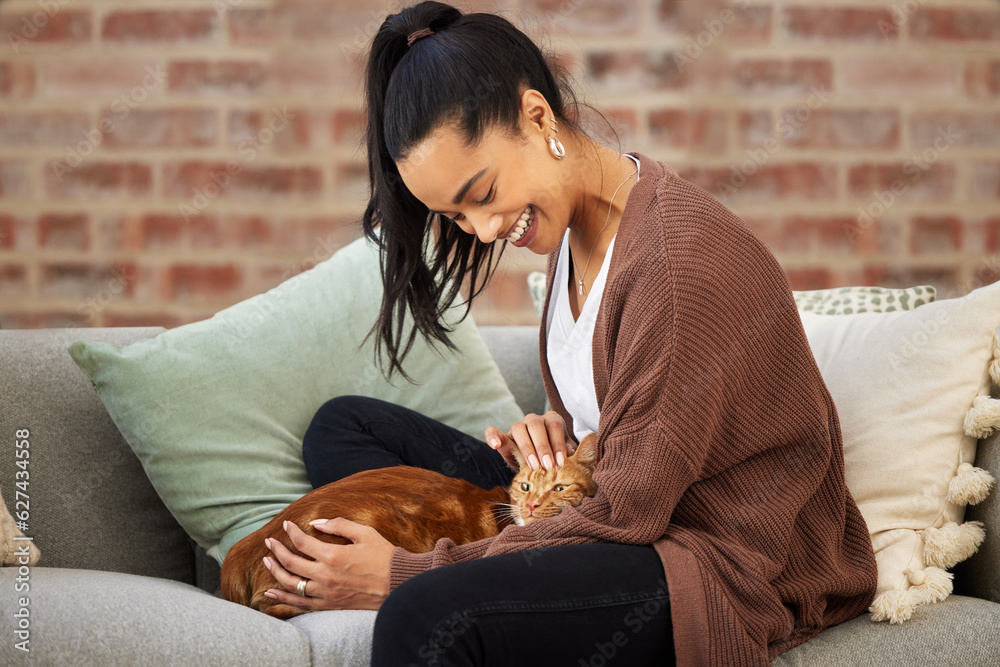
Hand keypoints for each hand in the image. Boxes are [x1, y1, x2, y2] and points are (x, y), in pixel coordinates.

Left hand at [263, 518, 392, 611]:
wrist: (399, 584)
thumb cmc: (384, 556)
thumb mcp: (365, 533)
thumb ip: (339, 525)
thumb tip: (317, 522)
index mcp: (333, 555)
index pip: (302, 542)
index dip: (291, 532)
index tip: (286, 524)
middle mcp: (325, 575)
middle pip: (291, 562)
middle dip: (277, 550)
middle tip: (269, 542)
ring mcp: (325, 593)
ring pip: (291, 584)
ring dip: (276, 572)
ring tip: (267, 562)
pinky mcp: (329, 605)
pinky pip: (300, 603)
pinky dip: (283, 598)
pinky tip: (272, 593)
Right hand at [485, 411, 573, 470]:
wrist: (540, 468)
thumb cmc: (555, 460)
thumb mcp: (565, 456)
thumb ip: (570, 453)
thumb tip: (572, 452)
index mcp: (552, 421)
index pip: (554, 426)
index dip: (557, 443)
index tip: (560, 461)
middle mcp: (535, 420)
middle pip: (536, 425)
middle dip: (542, 447)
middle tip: (547, 465)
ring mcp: (518, 427)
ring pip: (518, 428)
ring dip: (526, 448)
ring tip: (532, 465)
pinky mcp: (504, 436)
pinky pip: (494, 431)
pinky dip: (493, 436)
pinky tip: (495, 445)